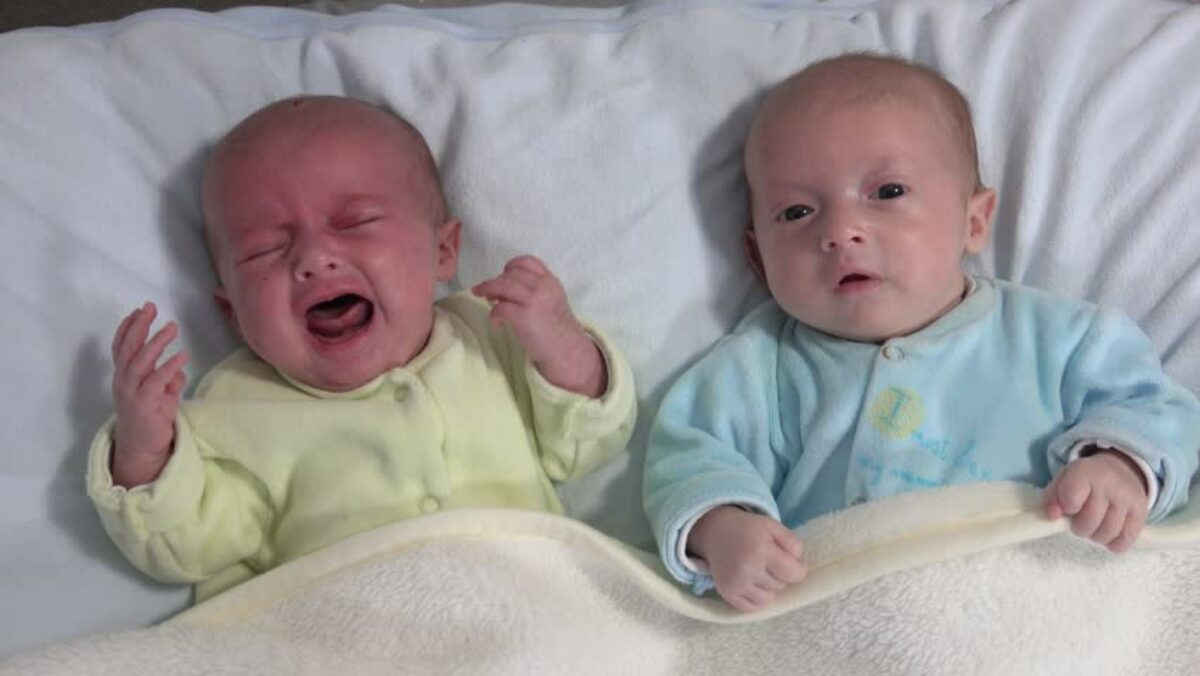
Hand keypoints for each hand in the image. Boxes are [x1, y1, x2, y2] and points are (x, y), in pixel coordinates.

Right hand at [110, 302, 188, 486]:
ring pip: (140, 362)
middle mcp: (123, 382)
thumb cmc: (151, 420)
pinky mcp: (144, 405)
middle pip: (128, 349)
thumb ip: (168, 380)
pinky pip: (156, 382)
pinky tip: (182, 356)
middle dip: (138, 326)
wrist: (143, 449)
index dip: (127, 328)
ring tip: (171, 327)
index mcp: (124, 377)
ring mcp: (131, 393)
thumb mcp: (161, 396)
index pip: (121, 348)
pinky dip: (169, 367)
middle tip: (150, 307)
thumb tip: (179, 369)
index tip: (138, 310)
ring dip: (156, 343)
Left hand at [471, 255, 605, 396]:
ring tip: (486, 300)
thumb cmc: (556, 329)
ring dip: (488, 290)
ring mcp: (533, 301)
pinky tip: (497, 324)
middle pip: (510, 274)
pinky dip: (493, 315)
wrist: (566, 351)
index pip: (527, 261)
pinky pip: (499, 308)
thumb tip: (503, 288)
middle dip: (496, 281)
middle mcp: (543, 287)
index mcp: (550, 281)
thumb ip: (534, 290)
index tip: (503, 276)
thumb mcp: (552, 300)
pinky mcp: (524, 317)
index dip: (510, 266)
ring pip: (501, 285)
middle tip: (488, 293)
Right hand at [688, 505, 806, 611]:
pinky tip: (751, 582)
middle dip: (780, 575)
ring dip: (768, 588)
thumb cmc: (748, 530)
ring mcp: (735, 583)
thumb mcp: (773, 526)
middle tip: (768, 561)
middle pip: (781, 585)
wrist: (716, 532)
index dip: (798, 569)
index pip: (794, 574)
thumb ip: (793, 543)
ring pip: (768, 598)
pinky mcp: (727, 593)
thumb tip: (800, 567)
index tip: (791, 562)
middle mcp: (747, 569)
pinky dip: (756, 598)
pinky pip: (752, 607)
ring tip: (759, 571)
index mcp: (761, 550)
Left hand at [1044, 448, 1148, 553]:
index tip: (1069, 507)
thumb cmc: (1086, 479)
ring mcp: (1127, 498)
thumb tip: (1052, 515)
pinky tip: (1108, 536)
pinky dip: (1114, 544)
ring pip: (1107, 533)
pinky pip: (1126, 540)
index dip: (1067, 509)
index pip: (1071, 501)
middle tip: (1080, 521)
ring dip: (1096, 536)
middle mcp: (1109, 484)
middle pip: (1089, 522)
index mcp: (1085, 472)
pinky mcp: (1141, 511)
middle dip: (1080, 527)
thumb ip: (1052, 497)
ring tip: (1094, 527)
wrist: (1121, 469)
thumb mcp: (1064, 479)